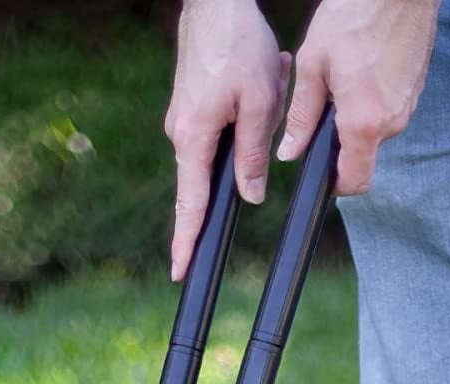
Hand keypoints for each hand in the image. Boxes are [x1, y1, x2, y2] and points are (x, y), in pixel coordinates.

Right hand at [165, 0, 290, 279]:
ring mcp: (184, 121)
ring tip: (269, 75)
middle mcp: (181, 135)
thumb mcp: (259, 102)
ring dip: (254, 118)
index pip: (190, 204)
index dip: (188, 241)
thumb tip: (250, 195)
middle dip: (241, 159)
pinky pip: (224, 125)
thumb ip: (253, 155)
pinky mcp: (193, 107)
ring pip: (225, 146)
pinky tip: (264, 74)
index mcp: (194, 139)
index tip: (181, 272)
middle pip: (208, 179)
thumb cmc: (237, 44)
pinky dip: (248, 106)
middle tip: (255, 117)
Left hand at [278, 0, 440, 194]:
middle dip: (342, 140)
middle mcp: (392, 123)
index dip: (336, 185)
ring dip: (357, 116)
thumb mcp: (313, 63)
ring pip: (375, 130)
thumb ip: (301, 116)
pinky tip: (363, 68)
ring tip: (345, 77)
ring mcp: (408, 107)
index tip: (322, 174)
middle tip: (325, 103)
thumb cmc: (353, 14)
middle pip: (363, 154)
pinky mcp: (416, 90)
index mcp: (364, 122)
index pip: (355, 181)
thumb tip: (290, 151)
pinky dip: (373, 99)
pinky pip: (388, 109)